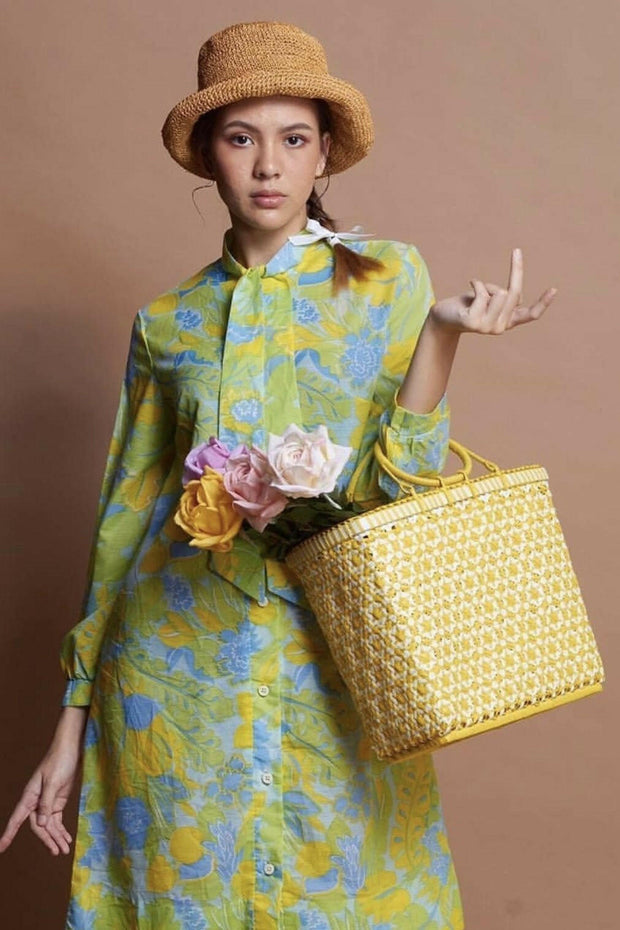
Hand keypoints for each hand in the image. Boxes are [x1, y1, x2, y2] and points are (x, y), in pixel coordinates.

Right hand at [0, 707, 86, 855]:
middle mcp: (36, 801)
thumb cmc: (59, 761)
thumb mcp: (53, 782)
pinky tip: (66, 839)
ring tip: (64, 850)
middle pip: (38, 826)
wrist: (70, 749)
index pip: (17, 819)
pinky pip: (56, 820)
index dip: (9, 833)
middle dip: (47, 839)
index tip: (1, 848)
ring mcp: (46, 802)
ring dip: (56, 837)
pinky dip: (61, 830)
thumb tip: (40, 825)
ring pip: (48, 825)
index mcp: (30, 796)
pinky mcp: (57, 802)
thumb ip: (47, 803)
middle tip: (57, 851)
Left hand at [429, 248, 556, 333]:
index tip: (554, 289)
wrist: (442, 318)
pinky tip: (470, 286)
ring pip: (499, 292)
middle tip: (516, 252)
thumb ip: (502, 296)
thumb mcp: (490, 297)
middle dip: (516, 271)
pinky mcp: (473, 322)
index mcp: (507, 321)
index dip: (543, 303)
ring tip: (475, 292)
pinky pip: (482, 292)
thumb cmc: (467, 304)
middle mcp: (500, 327)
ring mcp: (487, 327)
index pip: (530, 314)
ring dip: (488, 285)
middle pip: (514, 293)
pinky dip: (477, 283)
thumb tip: (505, 294)